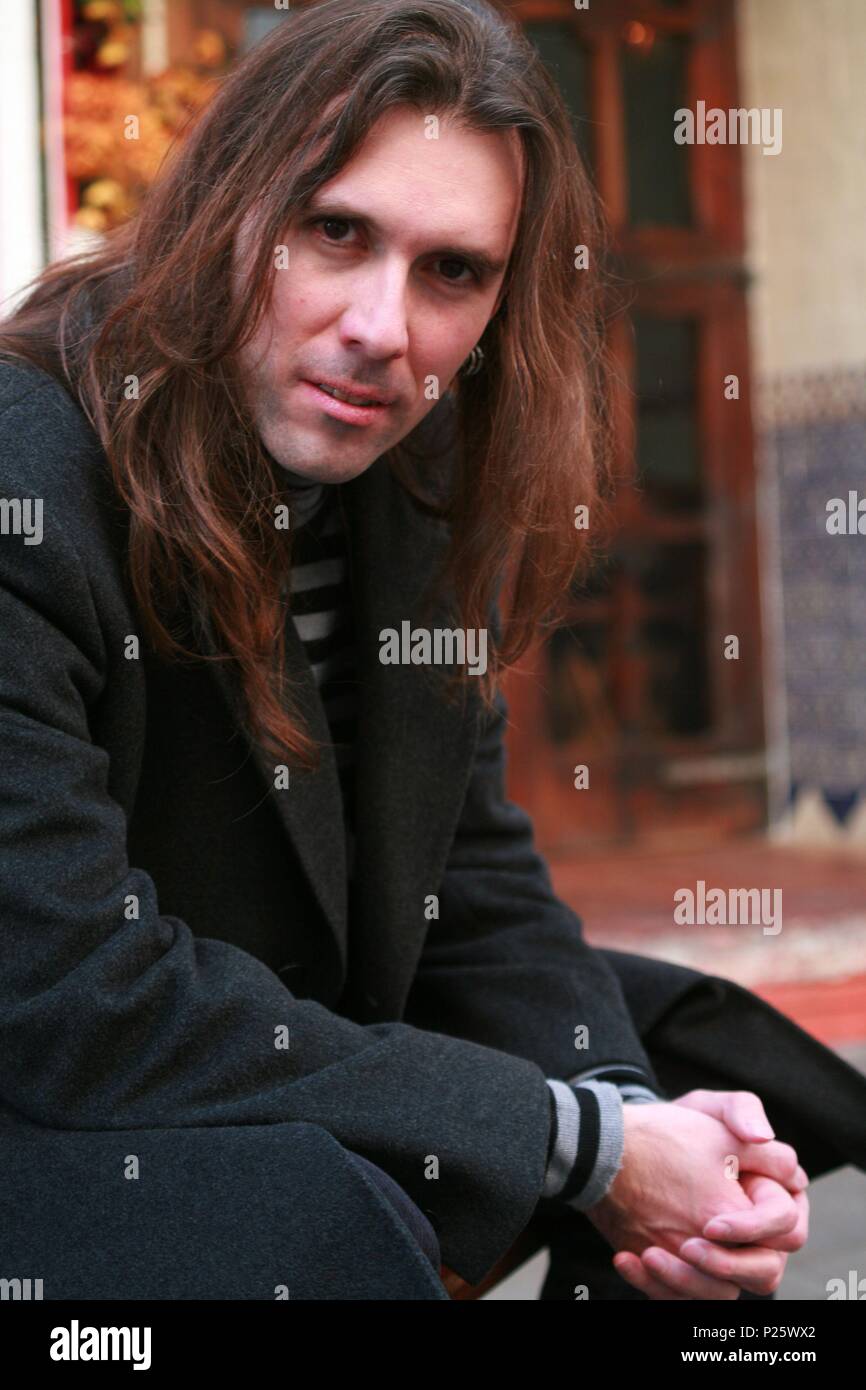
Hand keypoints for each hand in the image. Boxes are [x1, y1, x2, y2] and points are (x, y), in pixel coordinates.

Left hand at [584, 1099, 805, 1299]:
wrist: (631, 1147)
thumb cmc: (682, 1127)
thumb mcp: (709, 1108)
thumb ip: (741, 1111)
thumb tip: (762, 1136)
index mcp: (775, 1199)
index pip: (786, 1227)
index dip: (753, 1229)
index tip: (712, 1225)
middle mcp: (757, 1238)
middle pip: (764, 1271)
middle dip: (725, 1265)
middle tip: (686, 1248)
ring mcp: (724, 1260)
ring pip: (722, 1293)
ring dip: (686, 1282)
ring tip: (648, 1256)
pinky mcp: (691, 1274)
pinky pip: (681, 1296)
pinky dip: (654, 1285)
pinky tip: (626, 1260)